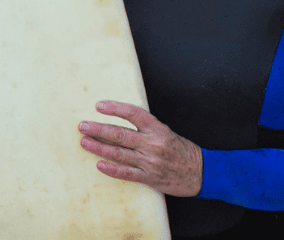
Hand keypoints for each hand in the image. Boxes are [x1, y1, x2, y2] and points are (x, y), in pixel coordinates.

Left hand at [78, 100, 202, 196]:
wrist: (201, 173)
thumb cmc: (181, 150)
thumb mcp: (166, 132)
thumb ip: (146, 127)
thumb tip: (119, 118)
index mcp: (157, 129)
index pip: (133, 114)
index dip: (115, 108)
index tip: (99, 105)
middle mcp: (152, 144)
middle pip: (120, 134)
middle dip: (98, 129)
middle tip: (82, 125)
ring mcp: (150, 162)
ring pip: (119, 153)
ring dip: (99, 147)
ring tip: (84, 142)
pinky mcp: (149, 177)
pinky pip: (127, 173)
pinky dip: (112, 169)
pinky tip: (99, 164)